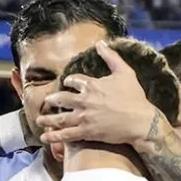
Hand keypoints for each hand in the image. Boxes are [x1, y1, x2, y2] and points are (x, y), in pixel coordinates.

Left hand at [36, 40, 156, 145]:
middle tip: (47, 100)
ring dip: (48, 119)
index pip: (74, 81)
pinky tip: (44, 137)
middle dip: (52, 99)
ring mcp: (84, 117)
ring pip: (60, 118)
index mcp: (92, 85)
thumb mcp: (125, 72)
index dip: (69, 81)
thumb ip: (111, 57)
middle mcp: (84, 100)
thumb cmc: (135, 97)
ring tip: (39, 120)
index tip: (66, 83)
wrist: (140, 121)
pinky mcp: (86, 132)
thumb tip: (101, 43)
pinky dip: (54, 136)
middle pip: (62, 99)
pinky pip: (66, 134)